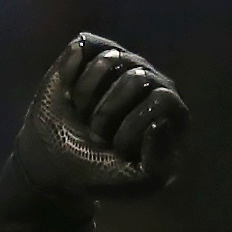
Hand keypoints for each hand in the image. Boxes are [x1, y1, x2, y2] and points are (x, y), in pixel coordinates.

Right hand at [11, 32, 187, 210]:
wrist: (60, 163)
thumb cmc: (104, 172)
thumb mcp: (138, 182)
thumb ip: (159, 162)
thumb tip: (161, 123)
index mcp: (171, 111)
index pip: (161, 100)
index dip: (134, 126)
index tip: (118, 148)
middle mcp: (151, 79)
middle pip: (136, 78)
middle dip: (108, 113)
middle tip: (97, 134)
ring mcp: (121, 61)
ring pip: (108, 61)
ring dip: (86, 97)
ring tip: (84, 116)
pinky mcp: (92, 49)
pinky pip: (82, 49)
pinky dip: (69, 76)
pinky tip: (70, 96)